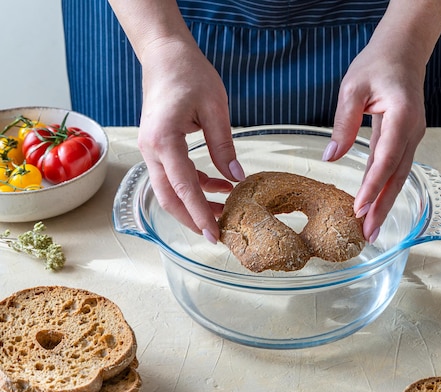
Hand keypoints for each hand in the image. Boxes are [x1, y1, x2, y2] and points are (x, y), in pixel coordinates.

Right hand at [137, 39, 244, 241]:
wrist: (165, 55)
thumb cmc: (189, 74)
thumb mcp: (215, 108)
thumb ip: (224, 145)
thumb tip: (236, 177)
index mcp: (164, 141)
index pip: (184, 188)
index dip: (199, 214)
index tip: (213, 234)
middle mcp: (151, 149)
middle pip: (169, 197)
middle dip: (192, 218)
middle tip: (217, 234)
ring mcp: (150, 148)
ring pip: (169, 189)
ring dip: (194, 203)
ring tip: (225, 210)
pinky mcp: (157, 146)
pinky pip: (172, 175)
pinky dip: (194, 185)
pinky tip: (218, 185)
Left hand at [325, 0, 440, 242]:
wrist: (402, 52)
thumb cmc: (378, 64)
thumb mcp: (353, 88)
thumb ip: (343, 123)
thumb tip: (330, 157)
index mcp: (402, 115)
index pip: (387, 158)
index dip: (373, 186)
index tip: (359, 208)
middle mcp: (412, 131)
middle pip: (397, 175)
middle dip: (382, 206)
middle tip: (369, 233)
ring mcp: (412, 136)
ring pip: (399, 176)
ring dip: (385, 202)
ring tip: (371, 228)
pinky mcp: (406, 139)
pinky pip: (395, 167)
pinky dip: (384, 187)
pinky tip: (373, 203)